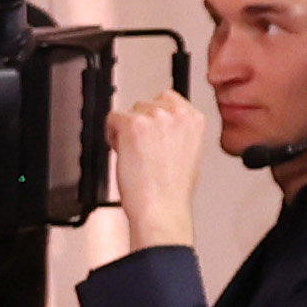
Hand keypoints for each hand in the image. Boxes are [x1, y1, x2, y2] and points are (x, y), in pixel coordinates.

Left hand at [101, 83, 213, 234]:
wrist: (162, 208)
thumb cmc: (173, 190)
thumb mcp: (189, 152)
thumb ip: (178, 131)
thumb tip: (162, 126)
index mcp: (195, 118)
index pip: (168, 98)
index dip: (155, 116)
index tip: (151, 131)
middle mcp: (177, 113)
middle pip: (146, 103)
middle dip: (140, 123)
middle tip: (142, 149)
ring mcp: (155, 117)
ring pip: (129, 111)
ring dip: (126, 129)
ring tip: (135, 154)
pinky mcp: (133, 124)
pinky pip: (112, 118)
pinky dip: (111, 134)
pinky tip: (122, 152)